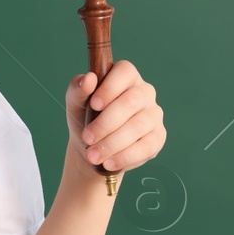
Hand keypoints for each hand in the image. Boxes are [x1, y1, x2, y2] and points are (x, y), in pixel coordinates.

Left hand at [65, 60, 165, 174]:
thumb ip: (78, 89)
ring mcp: (154, 115)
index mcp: (126, 77)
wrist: (92, 146)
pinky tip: (108, 162)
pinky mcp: (158, 137)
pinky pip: (146, 146)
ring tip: (93, 155)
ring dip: (112, 143)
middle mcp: (144, 92)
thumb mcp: (75, 103)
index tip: (94, 105)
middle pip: (131, 102)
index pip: (125, 72)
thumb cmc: (86, 117)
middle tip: (87, 138)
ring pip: (138, 126)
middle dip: (106, 123)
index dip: (110, 88)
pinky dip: (125, 156)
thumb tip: (88, 79)